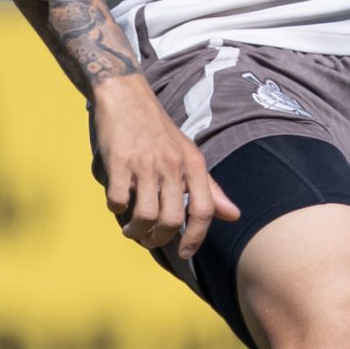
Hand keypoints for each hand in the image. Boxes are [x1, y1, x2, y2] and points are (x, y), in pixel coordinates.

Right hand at [90, 73, 237, 258]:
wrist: (126, 95)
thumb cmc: (157, 129)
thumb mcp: (188, 154)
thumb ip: (209, 187)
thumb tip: (233, 215)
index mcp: (192, 164)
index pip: (203, 210)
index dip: (195, 237)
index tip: (185, 254)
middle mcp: (172, 166)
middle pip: (171, 220)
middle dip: (158, 239)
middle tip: (148, 240)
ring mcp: (145, 164)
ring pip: (145, 215)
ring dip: (135, 230)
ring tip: (130, 229)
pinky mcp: (119, 162)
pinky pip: (119, 200)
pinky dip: (116, 209)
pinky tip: (116, 205)